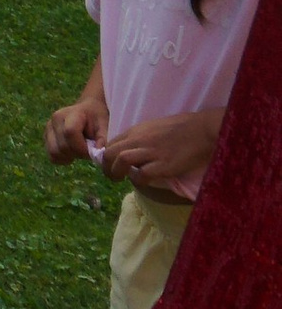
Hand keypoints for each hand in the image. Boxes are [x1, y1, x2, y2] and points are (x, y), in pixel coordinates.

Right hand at [44, 93, 108, 165]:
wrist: (87, 109)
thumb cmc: (97, 117)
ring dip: (69, 157)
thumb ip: (102, 139)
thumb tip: (98, 155)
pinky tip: (72, 153)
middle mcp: (55, 120)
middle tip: (88, 150)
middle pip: (62, 146)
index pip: (70, 133)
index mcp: (70, 113)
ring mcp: (48, 128)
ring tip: (80, 150)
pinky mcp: (46, 137)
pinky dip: (62, 159)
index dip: (82, 147)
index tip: (93, 150)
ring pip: (54, 153)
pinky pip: (51, 155)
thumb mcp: (104, 125)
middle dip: (78, 154)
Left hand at [98, 104, 222, 194]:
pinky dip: (137, 179)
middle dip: (106, 167)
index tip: (111, 165)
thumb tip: (132, 151)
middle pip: (110, 152)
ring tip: (119, 180)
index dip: (107, 156)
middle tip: (112, 176)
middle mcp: (140, 139)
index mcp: (137, 130)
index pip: (111, 143)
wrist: (203, 129)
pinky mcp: (164, 164)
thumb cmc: (182, 128)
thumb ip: (141, 138)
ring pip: (121, 160)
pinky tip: (141, 180)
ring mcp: (152, 151)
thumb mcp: (155, 127)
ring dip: (116, 172)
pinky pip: (142, 174)